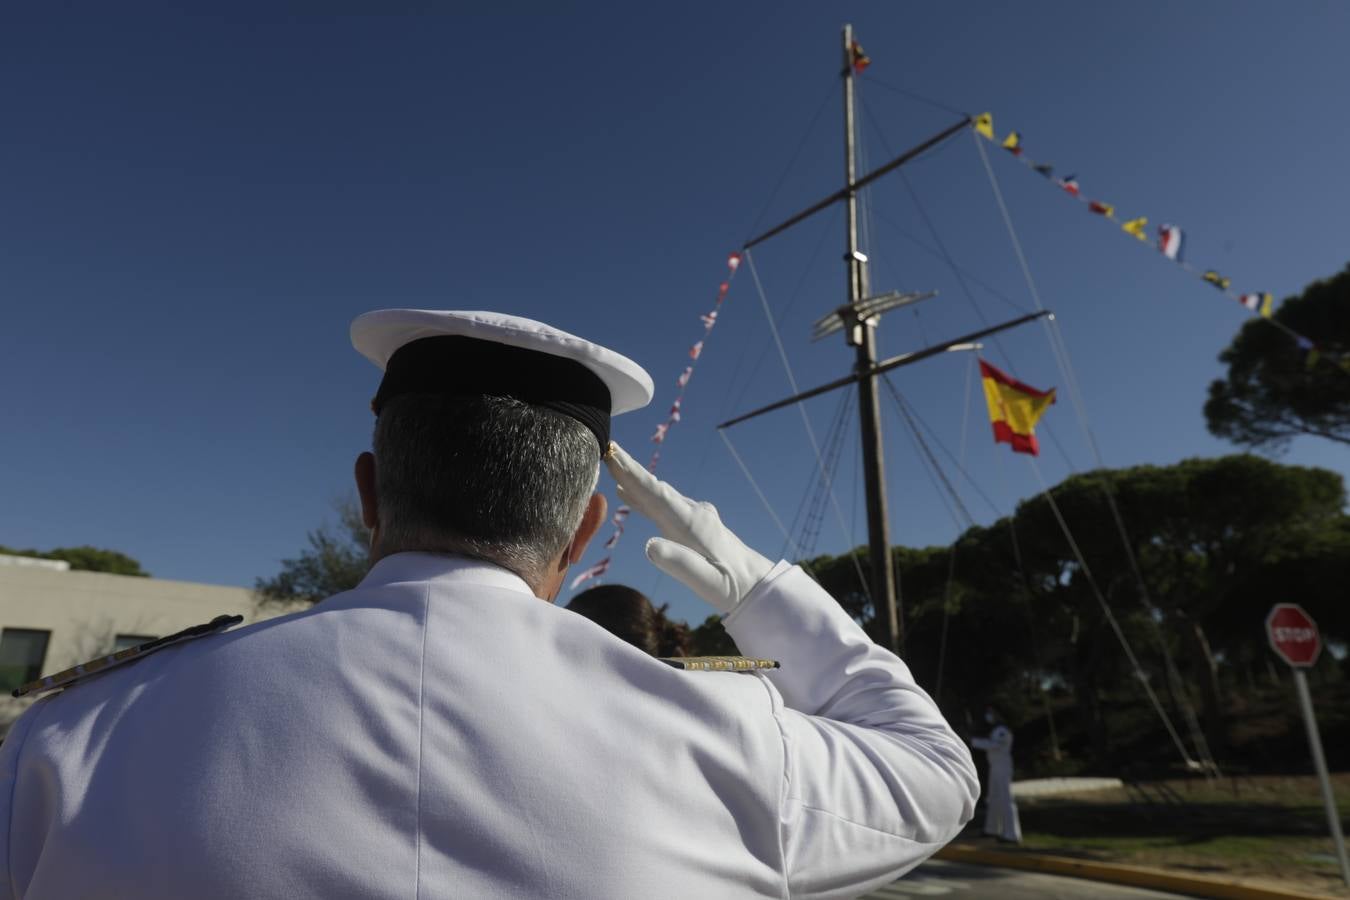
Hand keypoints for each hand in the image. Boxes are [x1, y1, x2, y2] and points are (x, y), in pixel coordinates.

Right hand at [605, 442, 772, 613]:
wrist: (753, 582)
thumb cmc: (730, 585)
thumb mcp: (706, 582)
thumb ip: (679, 564)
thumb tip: (649, 546)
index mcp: (692, 524)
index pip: (657, 495)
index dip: (633, 476)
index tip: (614, 456)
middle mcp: (692, 512)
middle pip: (654, 488)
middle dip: (629, 469)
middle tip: (604, 449)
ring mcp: (692, 515)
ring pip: (657, 494)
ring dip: (634, 479)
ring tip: (610, 464)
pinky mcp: (690, 522)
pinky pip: (661, 505)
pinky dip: (643, 496)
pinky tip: (626, 493)